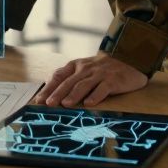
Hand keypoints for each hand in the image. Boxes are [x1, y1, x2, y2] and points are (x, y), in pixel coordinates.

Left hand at [32, 52, 147, 107]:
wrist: (129, 63)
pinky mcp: (113, 80)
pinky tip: (89, 104)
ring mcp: (99, 74)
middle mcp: (86, 68)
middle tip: (48, 104)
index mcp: (76, 66)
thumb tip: (51, 95)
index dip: (48, 88)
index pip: (59, 76)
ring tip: (66, 105)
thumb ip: (71, 80)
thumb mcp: (84, 71)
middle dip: (57, 93)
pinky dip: (95, 96)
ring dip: (73, 95)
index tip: (39, 100)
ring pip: (84, 85)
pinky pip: (102, 89)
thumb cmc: (102, 70)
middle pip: (68, 82)